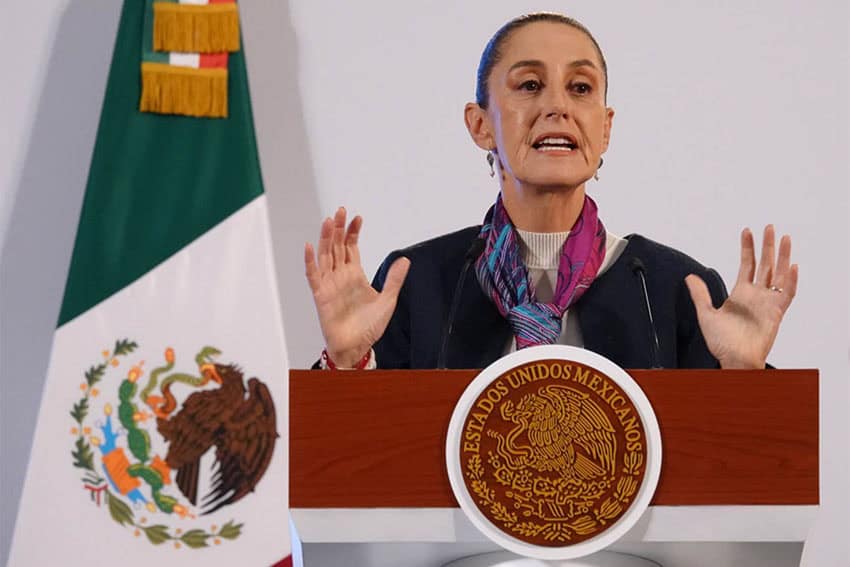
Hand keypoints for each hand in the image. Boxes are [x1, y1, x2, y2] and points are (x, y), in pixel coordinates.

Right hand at [304, 207, 409, 367]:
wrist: (357, 347)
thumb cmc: (369, 327)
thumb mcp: (388, 300)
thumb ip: (394, 279)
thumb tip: (405, 260)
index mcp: (355, 275)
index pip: (352, 247)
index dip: (353, 232)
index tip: (358, 218)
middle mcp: (341, 276)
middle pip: (337, 246)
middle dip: (339, 228)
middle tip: (341, 211)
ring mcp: (329, 284)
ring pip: (325, 256)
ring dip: (326, 239)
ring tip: (329, 222)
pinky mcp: (320, 295)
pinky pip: (313, 275)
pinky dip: (310, 261)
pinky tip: (311, 247)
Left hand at [685, 225, 797, 368]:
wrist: (733, 360)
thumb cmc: (722, 343)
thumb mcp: (706, 314)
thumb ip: (700, 294)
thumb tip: (689, 277)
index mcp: (741, 293)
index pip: (747, 264)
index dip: (747, 247)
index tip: (747, 231)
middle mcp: (756, 295)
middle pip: (765, 264)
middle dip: (767, 245)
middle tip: (770, 227)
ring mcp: (768, 302)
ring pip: (779, 274)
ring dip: (783, 256)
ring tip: (784, 238)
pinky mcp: (777, 312)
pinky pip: (787, 294)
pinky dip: (791, 280)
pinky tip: (792, 266)